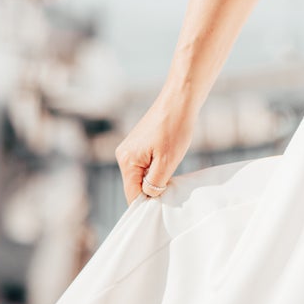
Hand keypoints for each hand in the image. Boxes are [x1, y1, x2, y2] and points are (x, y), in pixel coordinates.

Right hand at [115, 88, 195, 204]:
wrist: (179, 100)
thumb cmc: (174, 128)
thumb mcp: (167, 162)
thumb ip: (154, 184)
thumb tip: (148, 196)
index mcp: (127, 161)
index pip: (132, 195)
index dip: (148, 203)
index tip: (164, 203)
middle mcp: (123, 155)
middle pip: (135, 186)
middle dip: (152, 189)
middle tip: (171, 185)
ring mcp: (130, 149)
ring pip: (141, 175)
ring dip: (156, 177)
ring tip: (171, 168)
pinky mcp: (139, 144)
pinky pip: (145, 165)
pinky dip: (156, 167)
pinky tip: (169, 160)